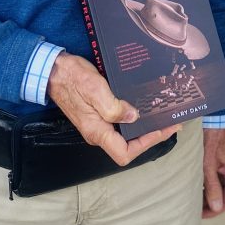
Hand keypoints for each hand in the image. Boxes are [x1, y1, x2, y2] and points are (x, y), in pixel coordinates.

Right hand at [47, 52, 178, 165]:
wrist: (53, 70)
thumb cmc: (71, 78)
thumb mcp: (95, 89)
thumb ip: (113, 107)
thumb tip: (133, 117)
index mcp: (97, 131)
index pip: (125, 153)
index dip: (146, 144)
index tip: (162, 129)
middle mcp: (98, 132)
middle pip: (129, 146)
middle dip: (151, 135)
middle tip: (170, 121)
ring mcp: (98, 125)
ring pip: (126, 135)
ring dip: (145, 128)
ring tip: (163, 116)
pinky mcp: (99, 115)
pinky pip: (120, 124)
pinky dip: (135, 119)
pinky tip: (145, 108)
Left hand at [202, 128, 224, 217]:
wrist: (212, 119)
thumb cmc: (210, 139)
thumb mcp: (208, 165)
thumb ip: (212, 187)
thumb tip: (217, 208)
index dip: (214, 211)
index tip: (198, 213)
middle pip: (224, 197)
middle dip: (210, 205)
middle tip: (193, 207)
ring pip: (220, 190)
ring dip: (208, 195)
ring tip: (192, 198)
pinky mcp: (222, 164)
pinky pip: (217, 181)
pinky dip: (207, 186)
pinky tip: (195, 186)